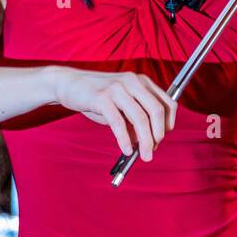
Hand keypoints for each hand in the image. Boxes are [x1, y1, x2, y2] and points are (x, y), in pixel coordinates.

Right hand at [50, 66, 176, 161]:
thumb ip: (134, 120)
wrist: (69, 83)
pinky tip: (126, 150)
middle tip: (152, 151)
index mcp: (142, 81)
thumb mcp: (120, 105)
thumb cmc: (97, 97)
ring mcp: (118, 88)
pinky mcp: (102, 98)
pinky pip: (118, 123)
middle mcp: (133, 81)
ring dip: (145, 141)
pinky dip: (124, 139)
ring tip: (144, 155)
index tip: (161, 138)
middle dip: (158, 135)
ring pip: (140, 118)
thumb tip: (146, 143)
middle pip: (156, 111)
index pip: (167, 102)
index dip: (168, 123)